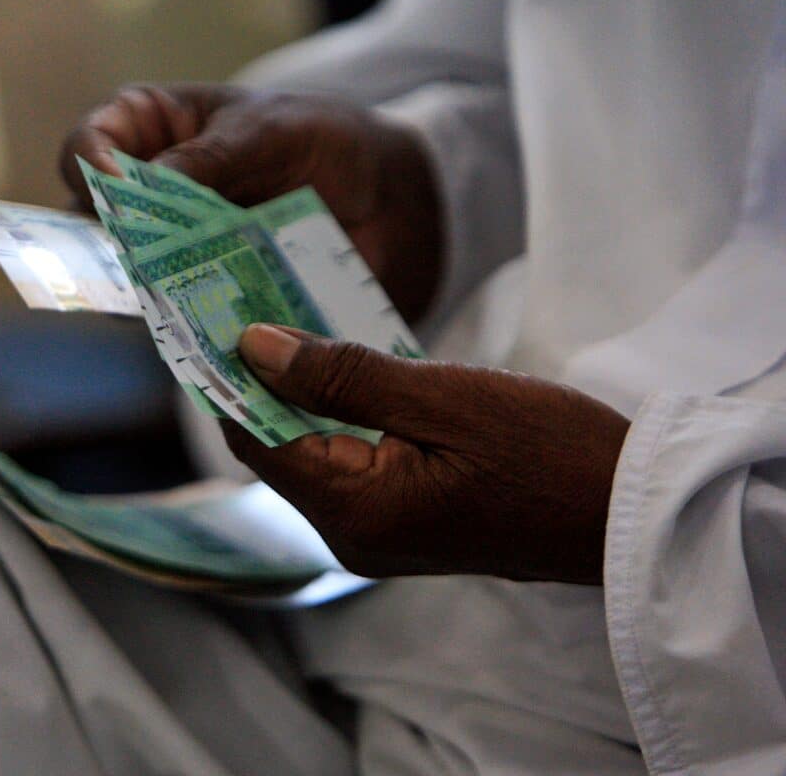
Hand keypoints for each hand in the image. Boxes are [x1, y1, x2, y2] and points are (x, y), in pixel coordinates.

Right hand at [60, 83, 444, 322]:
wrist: (386, 196)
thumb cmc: (321, 138)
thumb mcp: (269, 131)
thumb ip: (207, 158)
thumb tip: (134, 187)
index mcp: (149, 131)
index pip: (86, 147)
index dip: (90, 168)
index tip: (119, 188)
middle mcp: (147, 196)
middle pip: (92, 225)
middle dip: (108, 246)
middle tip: (136, 260)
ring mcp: (172, 253)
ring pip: (128, 281)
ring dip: (146, 295)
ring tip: (175, 302)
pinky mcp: (204, 300)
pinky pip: (177, 321)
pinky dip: (188, 330)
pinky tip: (210, 331)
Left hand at [222, 325, 631, 584]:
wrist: (628, 513)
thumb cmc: (546, 450)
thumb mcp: (440, 397)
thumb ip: (339, 376)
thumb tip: (254, 347)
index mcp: (352, 508)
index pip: (254, 437)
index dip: (228, 377)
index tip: (211, 314)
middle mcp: (351, 535)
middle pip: (275, 449)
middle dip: (260, 382)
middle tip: (248, 304)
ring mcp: (377, 536)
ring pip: (309, 456)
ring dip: (296, 399)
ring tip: (287, 327)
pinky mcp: (402, 525)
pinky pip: (345, 468)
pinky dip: (333, 422)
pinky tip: (339, 375)